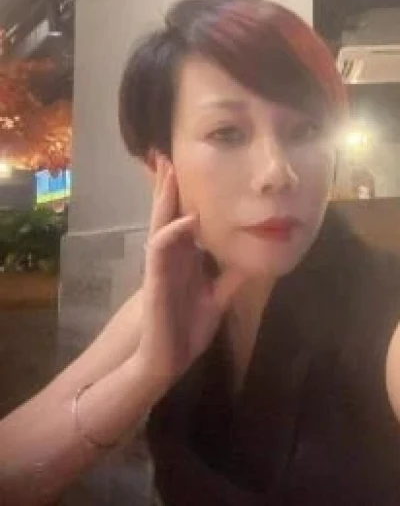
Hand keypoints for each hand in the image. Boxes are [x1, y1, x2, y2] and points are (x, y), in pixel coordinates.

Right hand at [136, 155, 242, 391]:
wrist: (167, 359)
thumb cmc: (186, 327)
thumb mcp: (216, 299)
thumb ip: (229, 279)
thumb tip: (250, 261)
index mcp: (183, 258)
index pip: (182, 218)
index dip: (182, 194)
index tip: (185, 167)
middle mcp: (170, 255)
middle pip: (167, 212)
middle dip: (167, 185)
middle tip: (165, 154)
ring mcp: (160, 265)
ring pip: (160, 223)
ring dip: (163, 197)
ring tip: (167, 170)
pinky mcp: (154, 279)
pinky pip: (160, 250)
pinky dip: (173, 232)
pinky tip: (187, 219)